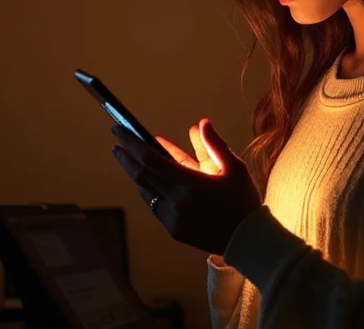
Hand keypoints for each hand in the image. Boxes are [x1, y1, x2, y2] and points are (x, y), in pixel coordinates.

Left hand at [109, 118, 262, 256]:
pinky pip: (154, 205)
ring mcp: (173, 218)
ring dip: (136, 174)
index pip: (150, 159)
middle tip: (116, 142)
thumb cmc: (243, 201)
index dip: (132, 142)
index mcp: (191, 184)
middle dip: (126, 156)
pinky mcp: (174, 230)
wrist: (248, 240)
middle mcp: (177, 202)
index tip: (119, 129)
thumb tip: (201, 123)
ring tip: (130, 159)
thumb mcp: (234, 168)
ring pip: (145, 191)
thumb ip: (214, 144)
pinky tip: (148, 180)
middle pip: (141, 175)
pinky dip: (149, 190)